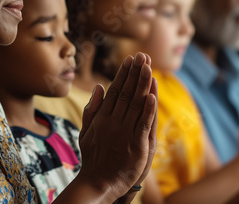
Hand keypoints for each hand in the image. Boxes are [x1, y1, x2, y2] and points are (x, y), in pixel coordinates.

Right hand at [77, 52, 157, 200]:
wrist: (98, 183)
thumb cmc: (93, 158)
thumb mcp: (86, 131)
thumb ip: (92, 109)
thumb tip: (99, 87)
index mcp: (101, 117)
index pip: (115, 90)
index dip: (124, 74)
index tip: (130, 59)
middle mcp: (112, 122)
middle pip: (126, 93)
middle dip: (135, 73)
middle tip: (142, 56)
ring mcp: (124, 133)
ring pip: (136, 104)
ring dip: (143, 85)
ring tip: (149, 67)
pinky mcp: (136, 145)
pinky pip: (143, 124)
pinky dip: (148, 109)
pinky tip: (152, 95)